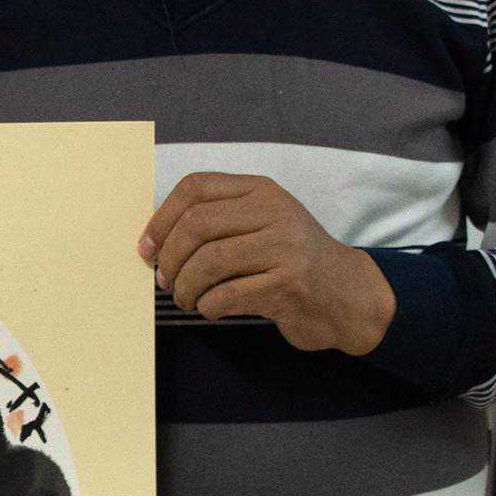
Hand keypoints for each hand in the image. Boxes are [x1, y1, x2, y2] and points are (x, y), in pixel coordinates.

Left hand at [140, 172, 395, 354]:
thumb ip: (220, 221)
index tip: (147, 248)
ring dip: (185, 287)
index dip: (161, 219)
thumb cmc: (293, 260)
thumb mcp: (263, 224)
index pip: (196, 188)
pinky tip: (209, 308)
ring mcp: (285, 247)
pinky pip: (228, 295)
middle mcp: (274, 212)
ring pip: (209, 262)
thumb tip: (156, 240)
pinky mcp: (289, 284)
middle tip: (165, 280)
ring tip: (186, 298)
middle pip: (196, 225)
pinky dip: (208, 305)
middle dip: (170, 258)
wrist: (347, 294)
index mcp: (261, 190)